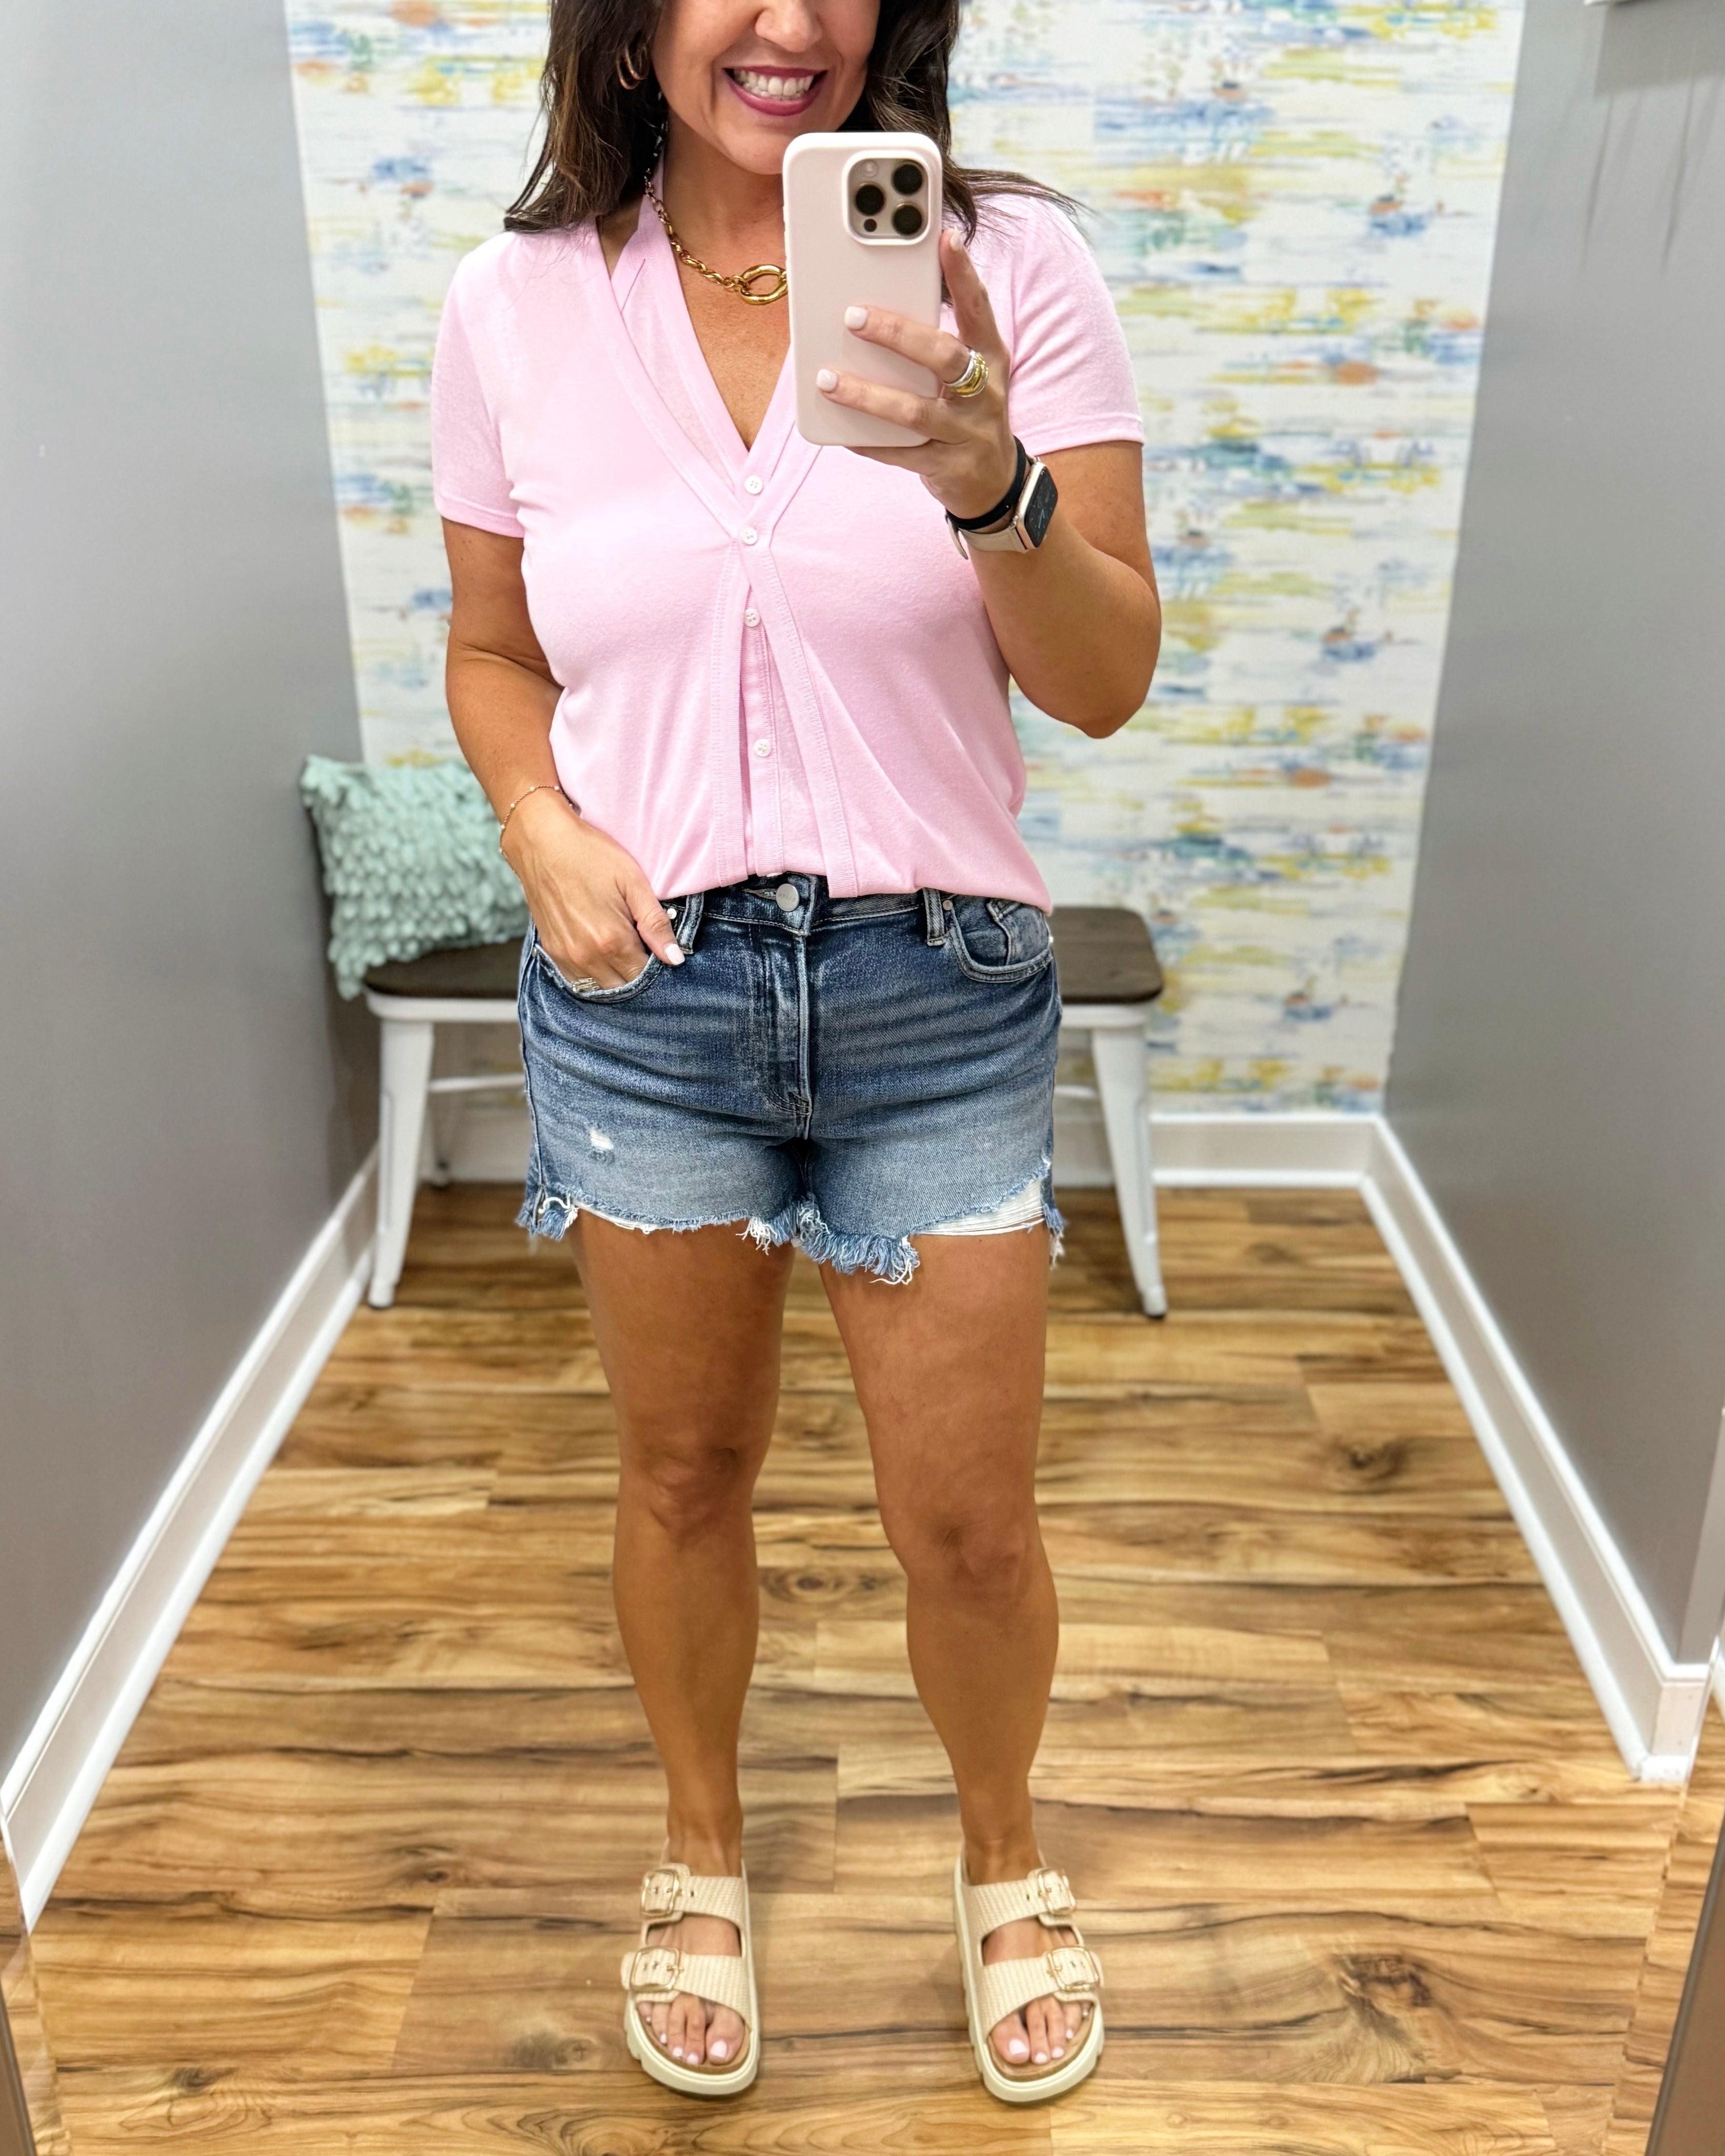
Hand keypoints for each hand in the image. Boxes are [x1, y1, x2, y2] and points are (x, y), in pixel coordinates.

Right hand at [501, 789, 683, 988]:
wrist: (541, 842)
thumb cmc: (590, 855)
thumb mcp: (633, 882)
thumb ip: (655, 923)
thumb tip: (675, 958)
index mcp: (611, 940)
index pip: (644, 975)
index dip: (657, 965)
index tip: (658, 948)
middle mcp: (586, 956)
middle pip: (623, 986)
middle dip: (637, 974)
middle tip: (642, 947)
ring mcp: (565, 956)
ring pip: (600, 987)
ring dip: (616, 977)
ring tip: (622, 948)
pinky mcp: (551, 951)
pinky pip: (577, 980)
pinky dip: (594, 974)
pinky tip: (601, 953)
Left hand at [815, 229, 1017, 521]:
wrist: (994, 484)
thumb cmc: (969, 414)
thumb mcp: (969, 374)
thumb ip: (935, 343)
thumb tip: (877, 306)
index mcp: (990, 358)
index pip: (978, 309)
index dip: (964, 274)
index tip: (946, 237)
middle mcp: (985, 392)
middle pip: (944, 356)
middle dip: (898, 334)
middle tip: (853, 317)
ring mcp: (967, 432)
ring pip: (916, 411)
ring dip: (868, 395)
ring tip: (828, 379)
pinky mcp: (947, 467)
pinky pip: (902, 453)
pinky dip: (869, 441)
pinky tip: (841, 431)